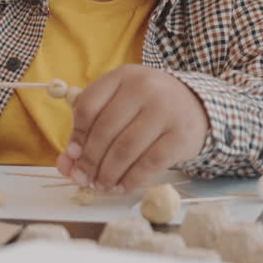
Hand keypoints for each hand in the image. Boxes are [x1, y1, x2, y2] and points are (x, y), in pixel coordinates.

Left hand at [55, 65, 208, 192]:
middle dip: (89, 161)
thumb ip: (91, 129)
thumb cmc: (149, 107)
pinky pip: (149, 163)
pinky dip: (131, 180)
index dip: (76, 134)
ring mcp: (165, 110)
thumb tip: (65, 164)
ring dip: (108, 174)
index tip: (72, 154)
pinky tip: (122, 186)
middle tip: (83, 179)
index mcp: (124, 76)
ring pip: (125, 149)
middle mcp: (145, 87)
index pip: (88, 105)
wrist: (197, 107)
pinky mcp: (180, 135)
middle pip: (105, 130)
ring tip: (101, 185)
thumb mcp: (121, 105)